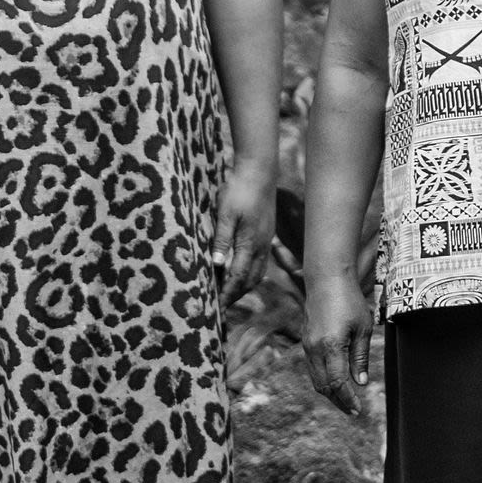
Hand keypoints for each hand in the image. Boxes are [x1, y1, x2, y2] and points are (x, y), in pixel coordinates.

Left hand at [215, 165, 278, 308]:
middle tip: (220, 309)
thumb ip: (222, 240)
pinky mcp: (265, 235)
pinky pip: (260, 263)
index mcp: (250, 243)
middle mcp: (261, 246)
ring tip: (229, 296)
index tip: (216, 310)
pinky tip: (241, 274)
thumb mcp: (226, 213)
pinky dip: (250, 275)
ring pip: (257, 273)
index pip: (237, 277)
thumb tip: (217, 265)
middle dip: (235, 296)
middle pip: (249, 280)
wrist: (260, 172)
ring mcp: (265, 241)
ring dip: (243, 287)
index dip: (226, 295)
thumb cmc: (240, 190)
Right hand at [302, 269, 374, 418]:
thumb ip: (360, 357)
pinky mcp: (306, 342)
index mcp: (330, 346)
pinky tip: (335, 381)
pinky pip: (313, 368)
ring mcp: (307, 346)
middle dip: (338, 400)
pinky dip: (323, 379)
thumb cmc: (350, 301)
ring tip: (345, 400)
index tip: (358, 410)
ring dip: (330, 392)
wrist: (327, 280)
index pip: (337, 383)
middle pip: (323, 386)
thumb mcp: (363, 328)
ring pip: (315, 379)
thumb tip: (361, 383)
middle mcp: (314, 349)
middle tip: (352, 410)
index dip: (347, 399)